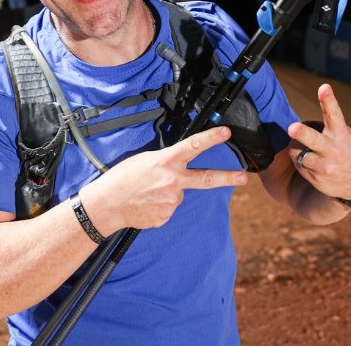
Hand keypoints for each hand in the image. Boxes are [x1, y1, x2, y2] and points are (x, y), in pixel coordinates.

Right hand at [83, 125, 247, 232]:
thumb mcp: (144, 159)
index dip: (211, 138)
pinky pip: (169, 208)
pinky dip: (160, 205)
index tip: (226, 133)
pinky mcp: (166, 217)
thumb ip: (166, 162)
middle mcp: (172, 181)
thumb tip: (178, 169)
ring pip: (178, 194)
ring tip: (147, 192)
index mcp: (165, 162)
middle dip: (227, 177)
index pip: (193, 146)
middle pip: (205, 178)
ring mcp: (171, 201)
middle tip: (243, 177)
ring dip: (168, 192)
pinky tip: (146, 203)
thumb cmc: (122, 177)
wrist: (107, 205)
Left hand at [287, 83, 350, 203]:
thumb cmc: (347, 149)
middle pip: (313, 140)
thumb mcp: (345, 135)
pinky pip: (299, 165)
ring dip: (295, 147)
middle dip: (302, 133)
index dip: (328, 100)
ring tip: (302, 147)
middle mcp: (333, 150)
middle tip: (291, 128)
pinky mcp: (317, 179)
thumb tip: (303, 123)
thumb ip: (329, 127)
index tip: (324, 87)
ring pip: (299, 153)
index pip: (334, 114)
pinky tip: (310, 161)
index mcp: (341, 134)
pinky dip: (299, 160)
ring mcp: (325, 166)